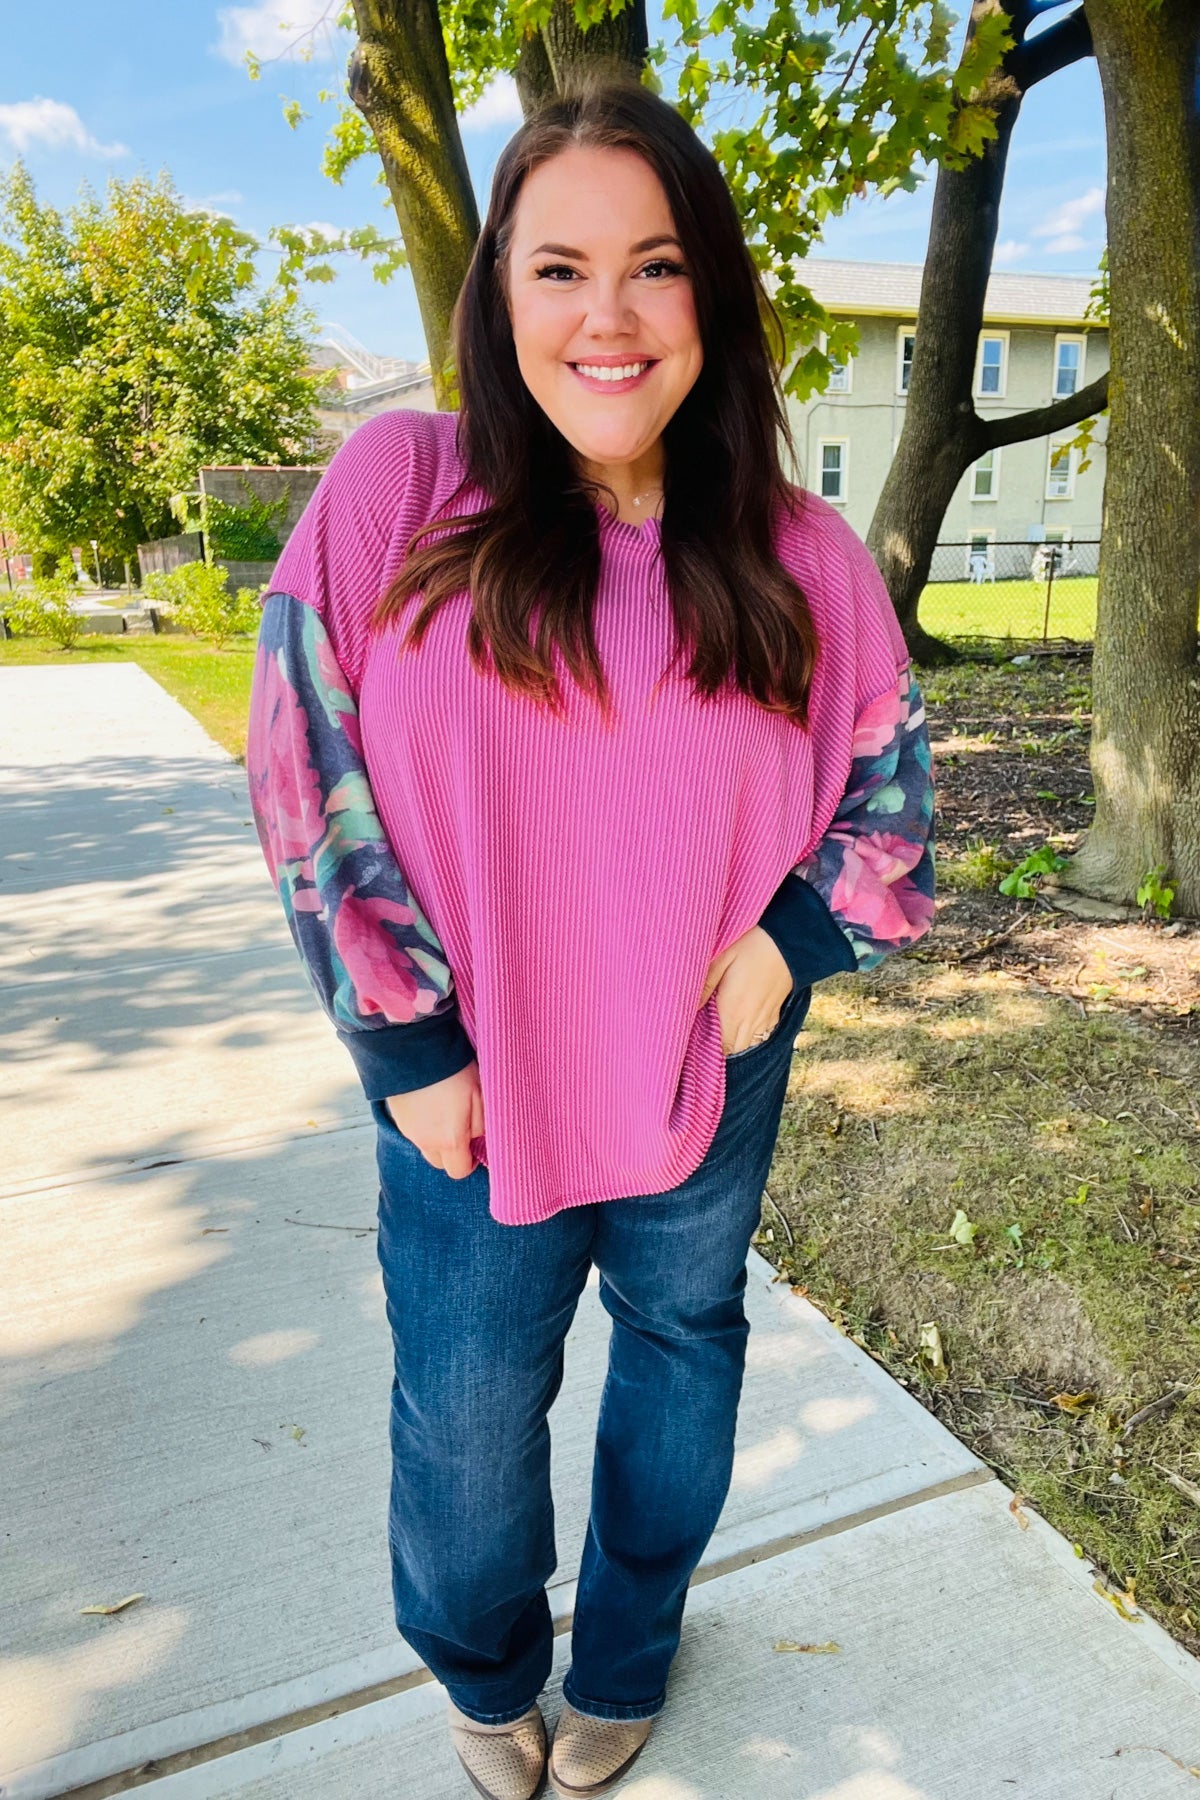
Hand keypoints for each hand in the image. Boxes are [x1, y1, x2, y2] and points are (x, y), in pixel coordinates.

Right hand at [384, 1059, 484, 1178]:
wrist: (414, 1049)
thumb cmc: (453, 1071)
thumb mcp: (479, 1096)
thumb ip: (482, 1125)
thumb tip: (478, 1138)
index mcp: (449, 1141)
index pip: (458, 1172)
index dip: (469, 1162)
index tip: (474, 1146)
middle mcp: (425, 1141)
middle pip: (439, 1162)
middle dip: (451, 1152)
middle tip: (461, 1127)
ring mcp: (407, 1129)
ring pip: (425, 1145)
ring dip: (436, 1137)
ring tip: (445, 1110)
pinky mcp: (396, 1115)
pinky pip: (413, 1130)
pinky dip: (422, 1123)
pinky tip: (430, 1101)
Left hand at [698, 926, 792, 1055]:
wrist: (790, 942)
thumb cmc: (752, 946)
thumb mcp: (721, 958)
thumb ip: (704, 985)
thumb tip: (689, 1008)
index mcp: (732, 1011)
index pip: (718, 1047)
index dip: (706, 1049)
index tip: (694, 1043)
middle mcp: (750, 1021)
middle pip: (732, 1050)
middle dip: (718, 1050)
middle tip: (703, 1039)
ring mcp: (765, 1019)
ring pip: (747, 1045)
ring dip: (734, 1044)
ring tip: (721, 1035)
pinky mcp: (776, 1013)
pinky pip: (761, 1036)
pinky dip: (750, 1037)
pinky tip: (741, 1026)